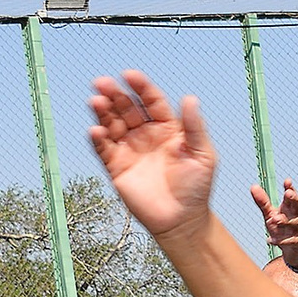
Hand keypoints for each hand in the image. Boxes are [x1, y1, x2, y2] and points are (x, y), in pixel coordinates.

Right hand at [87, 70, 217, 237]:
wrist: (182, 221)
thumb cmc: (196, 188)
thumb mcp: (203, 155)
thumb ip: (195, 127)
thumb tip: (190, 98)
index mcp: (167, 127)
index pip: (151, 100)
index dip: (140, 87)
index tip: (129, 76)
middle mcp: (146, 134)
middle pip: (126, 108)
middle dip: (114, 94)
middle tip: (102, 83)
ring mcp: (130, 150)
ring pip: (112, 124)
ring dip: (102, 112)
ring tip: (95, 101)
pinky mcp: (117, 168)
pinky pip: (104, 150)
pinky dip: (97, 139)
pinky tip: (95, 130)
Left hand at [250, 178, 297, 267]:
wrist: (294, 251)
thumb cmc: (282, 229)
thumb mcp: (271, 215)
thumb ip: (263, 203)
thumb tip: (253, 186)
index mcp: (290, 208)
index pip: (292, 197)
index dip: (290, 188)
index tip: (287, 181)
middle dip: (295, 199)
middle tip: (288, 193)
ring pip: (295, 222)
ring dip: (285, 220)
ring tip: (274, 219)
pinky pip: (291, 241)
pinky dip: (281, 240)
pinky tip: (269, 240)